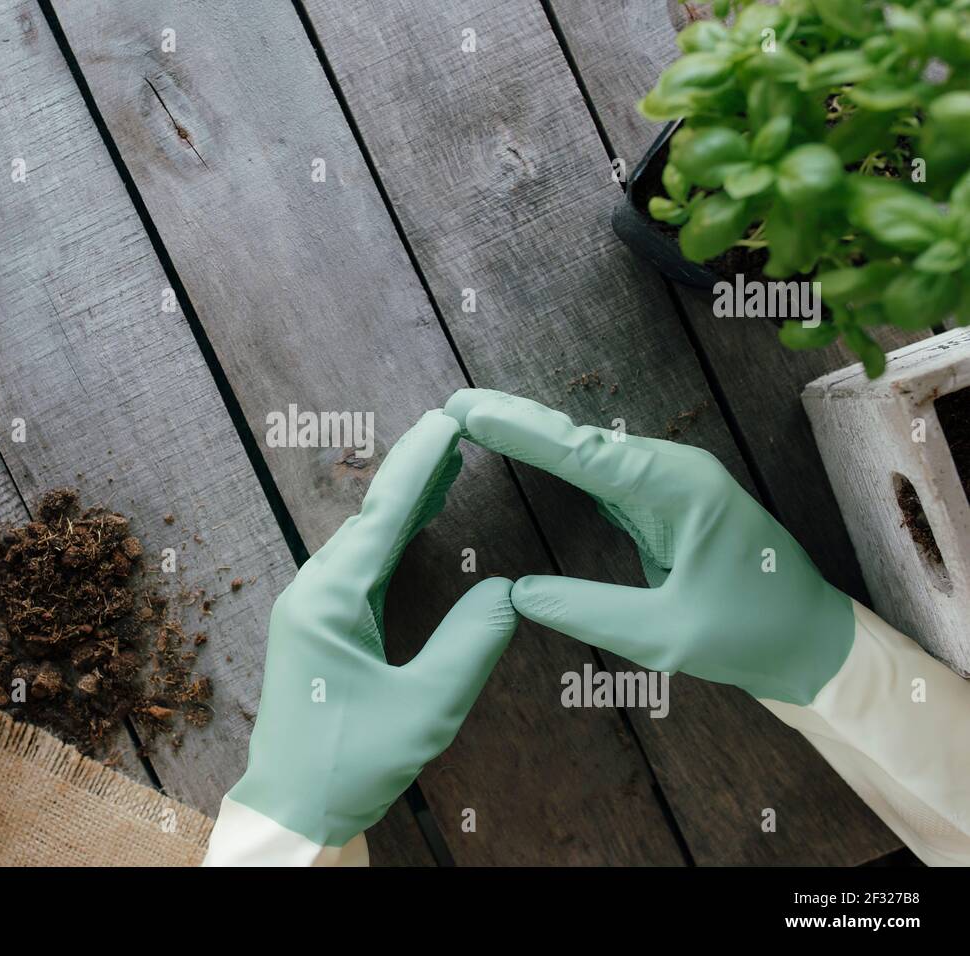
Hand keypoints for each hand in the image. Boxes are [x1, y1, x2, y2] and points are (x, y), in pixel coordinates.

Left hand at [226, 410, 516, 848]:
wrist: (292, 807)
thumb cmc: (351, 765)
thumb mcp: (426, 709)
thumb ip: (470, 645)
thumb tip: (507, 590)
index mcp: (330, 601)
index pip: (382, 517)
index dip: (420, 465)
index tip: (447, 420)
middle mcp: (311, 592)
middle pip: (370, 518)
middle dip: (414, 472)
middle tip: (455, 429)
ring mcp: (308, 607)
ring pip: (361, 539)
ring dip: (402, 502)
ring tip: (445, 465)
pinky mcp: (314, 625)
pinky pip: (357, 565)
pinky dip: (389, 537)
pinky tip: (412, 527)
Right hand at [445, 389, 853, 704]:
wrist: (813, 641)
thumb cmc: (751, 636)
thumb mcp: (665, 636)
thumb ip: (589, 611)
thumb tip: (516, 593)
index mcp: (682, 489)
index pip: (585, 454)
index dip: (522, 432)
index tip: (470, 410)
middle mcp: (676, 471)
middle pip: (582, 439)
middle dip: (518, 420)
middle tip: (457, 404)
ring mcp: (672, 482)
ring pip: (590, 451)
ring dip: (535, 435)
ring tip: (476, 418)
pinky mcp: (666, 501)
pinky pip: (602, 474)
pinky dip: (559, 460)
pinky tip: (527, 448)